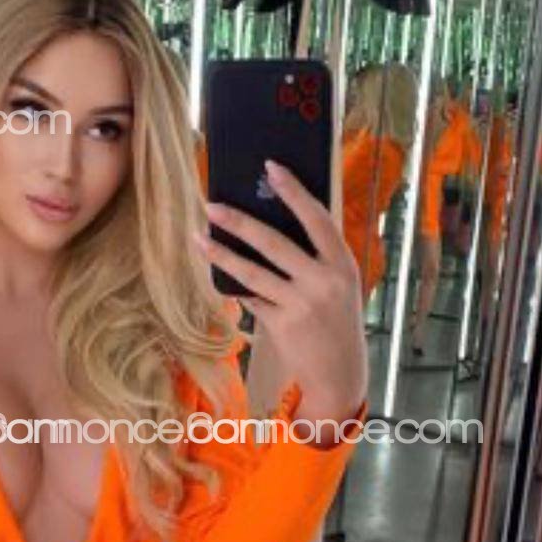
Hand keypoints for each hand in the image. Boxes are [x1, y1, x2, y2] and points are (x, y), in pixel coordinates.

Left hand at [196, 159, 367, 428]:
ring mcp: (301, 304)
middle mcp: (324, 281)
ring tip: (198, 237)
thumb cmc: (337, 323)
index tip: (271, 167)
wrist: (340, 374)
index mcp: (343, 264)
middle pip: (274, 242)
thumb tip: (273, 224)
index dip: (294, 191)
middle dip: (240, 221)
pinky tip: (215, 274)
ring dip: (221, 254)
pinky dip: (233, 286)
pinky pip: (251, 298)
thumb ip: (317, 259)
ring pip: (253, 272)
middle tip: (211, 204)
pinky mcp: (282, 325)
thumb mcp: (340, 286)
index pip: (317, 218)